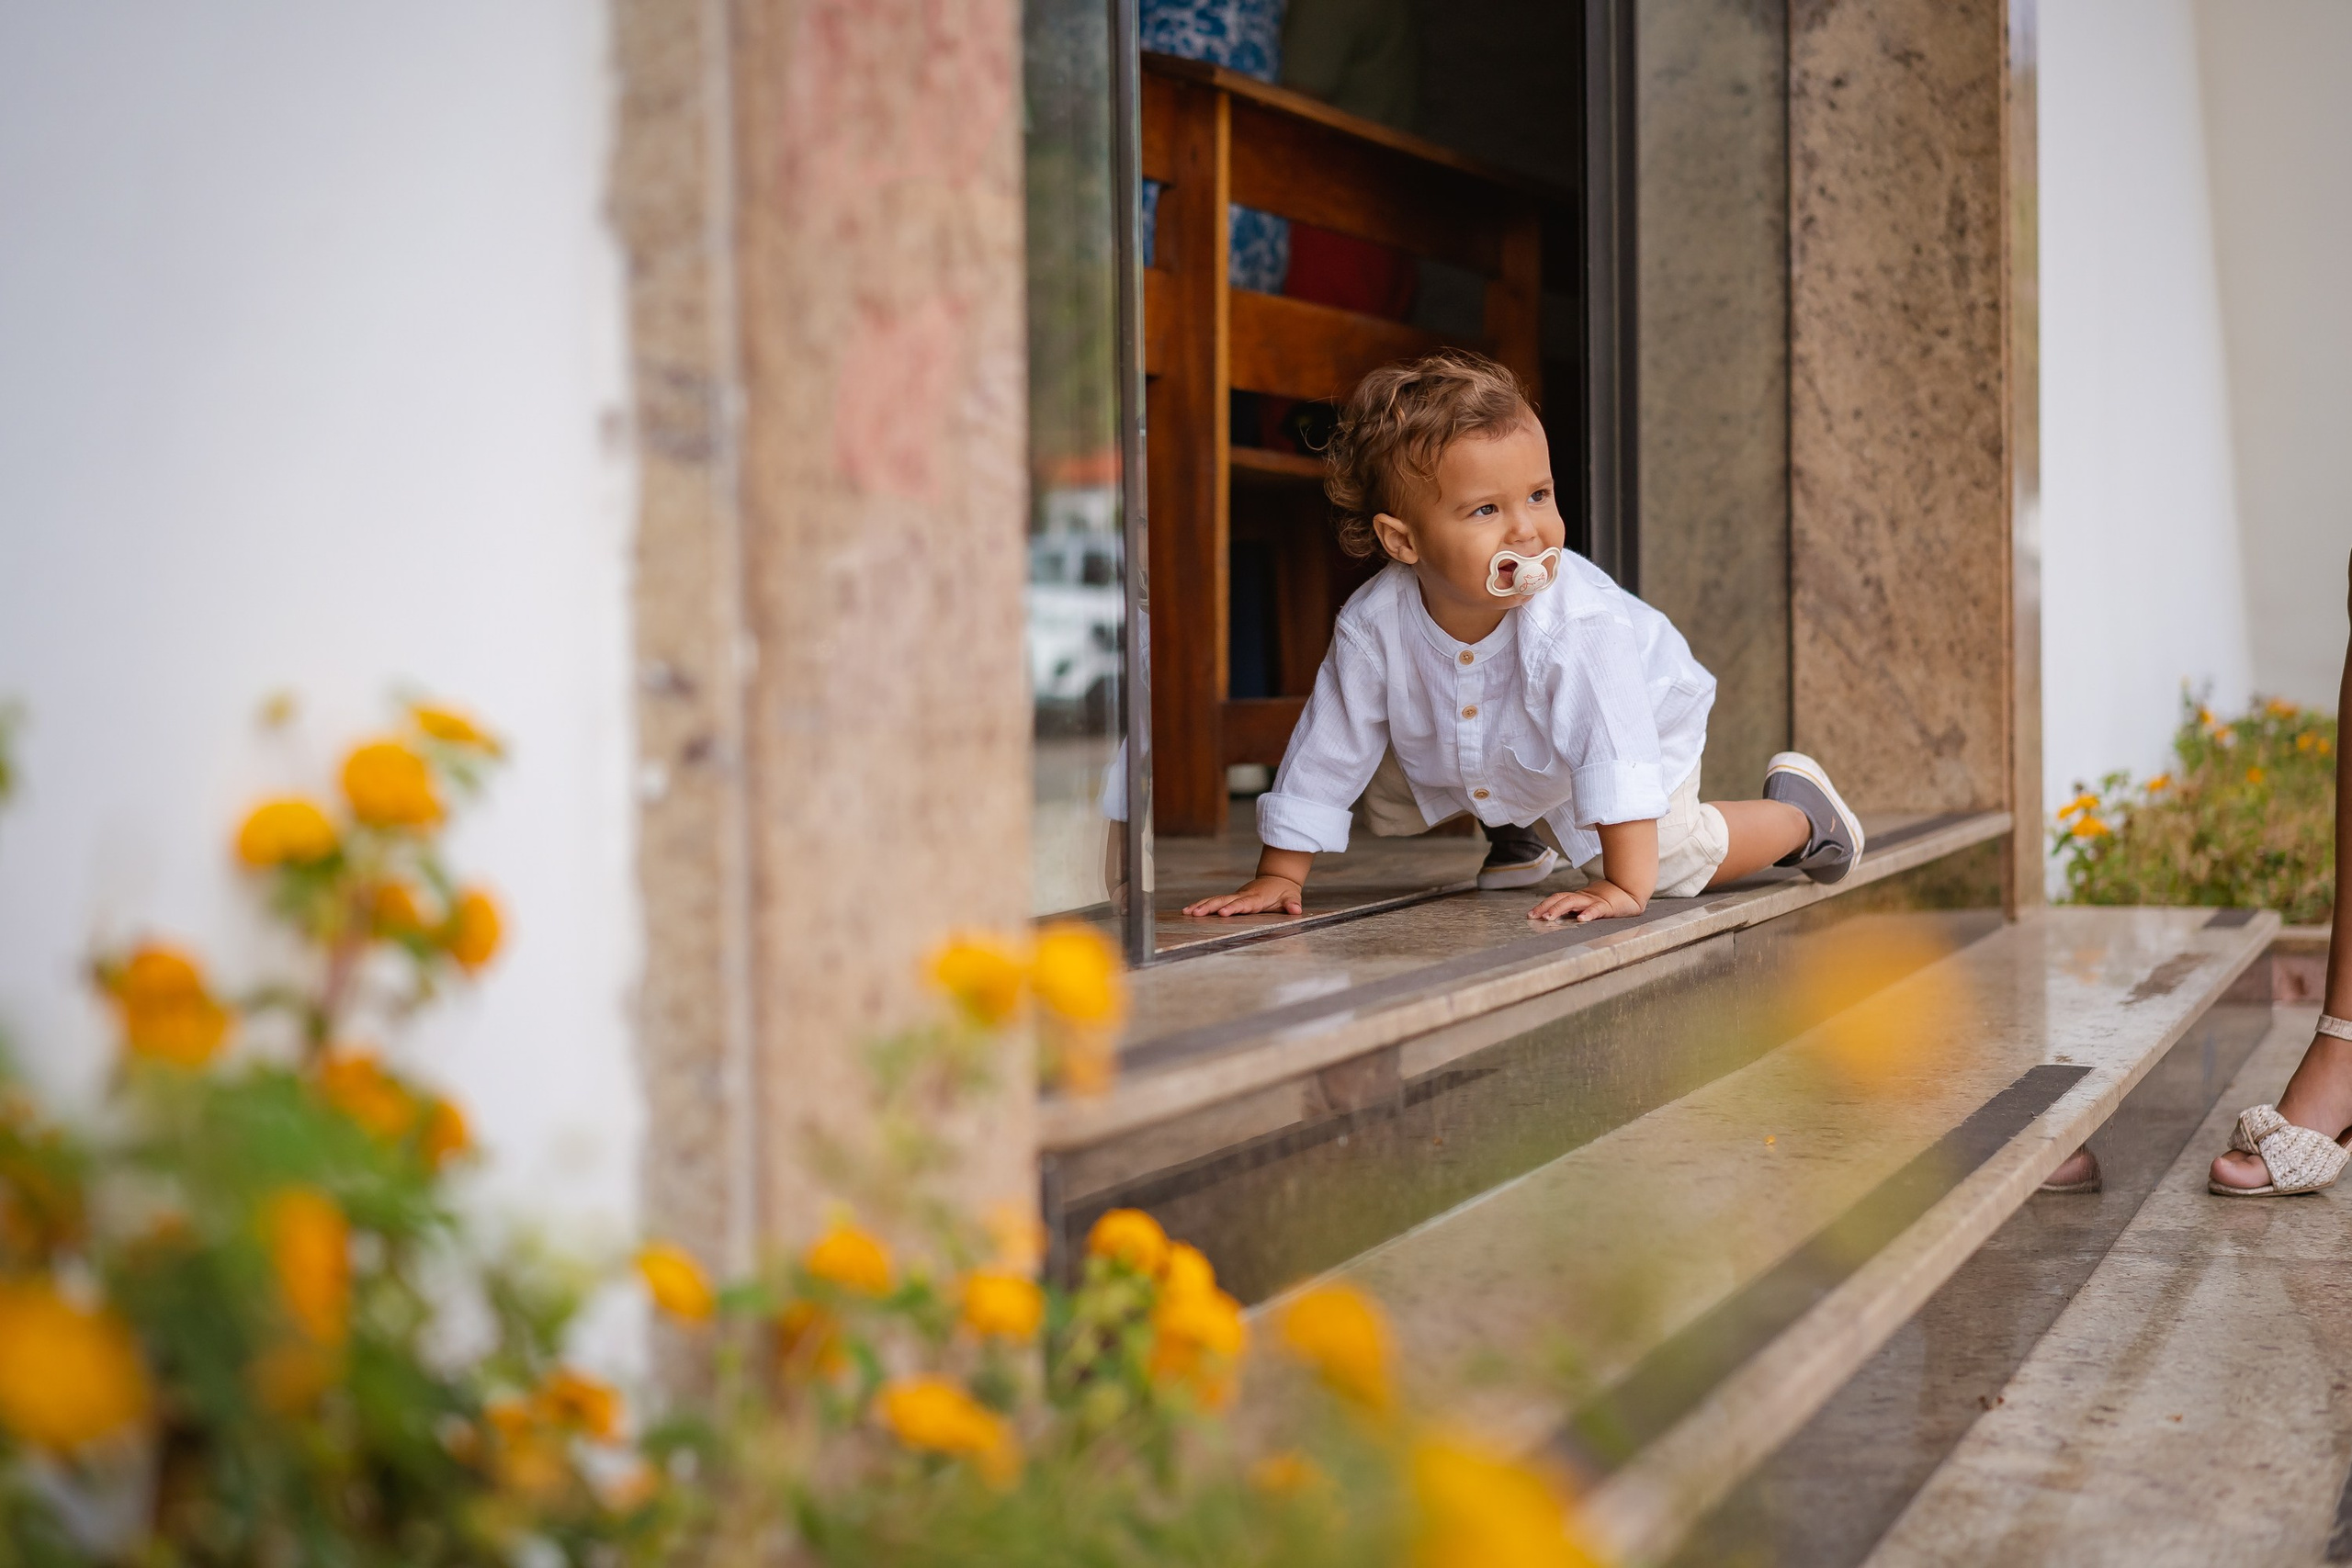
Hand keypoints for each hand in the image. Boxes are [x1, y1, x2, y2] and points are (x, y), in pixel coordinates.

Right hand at [1183, 875, 1304, 917]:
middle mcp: (1243, 895)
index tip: (1223, 913)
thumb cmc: (1284, 891)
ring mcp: (1235, 896)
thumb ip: (1292, 904)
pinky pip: (1215, 901)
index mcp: (1256, 898)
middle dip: (1209, 907)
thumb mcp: (1291, 897)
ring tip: (1186, 912)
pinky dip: (1202, 905)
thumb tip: (1296, 910)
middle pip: (1224, 901)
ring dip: (1201, 906)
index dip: (1234, 908)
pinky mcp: (1231, 898)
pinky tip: (1189, 910)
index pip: (1243, 904)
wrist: (1277, 878)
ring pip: (1216, 900)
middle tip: (1195, 914)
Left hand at [1528, 878, 1643, 923]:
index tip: (1530, 914)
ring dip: (1559, 909)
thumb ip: (1576, 912)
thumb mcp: (1588, 907)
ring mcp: (1594, 901)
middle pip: (1560, 899)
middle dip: (1545, 907)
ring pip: (1573, 902)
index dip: (1543, 905)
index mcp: (1578, 899)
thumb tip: (1557, 920)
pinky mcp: (1607, 907)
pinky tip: (1581, 919)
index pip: (1557, 899)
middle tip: (1533, 916)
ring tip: (1549, 918)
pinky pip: (1596, 910)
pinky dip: (1588, 914)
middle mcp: (1583, 898)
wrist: (1631, 892)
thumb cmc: (1609, 901)